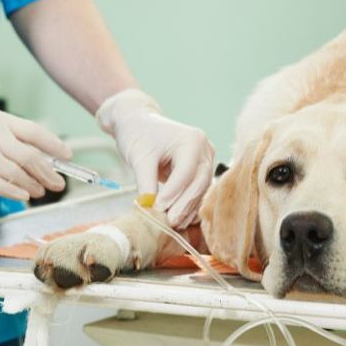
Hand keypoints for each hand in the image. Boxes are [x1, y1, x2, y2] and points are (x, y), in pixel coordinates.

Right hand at [0, 87, 71, 200]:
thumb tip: (20, 148)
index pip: (34, 131)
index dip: (54, 145)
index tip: (66, 155)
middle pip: (31, 155)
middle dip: (49, 171)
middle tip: (59, 183)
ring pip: (17, 172)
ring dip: (33, 184)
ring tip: (41, 192)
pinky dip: (13, 192)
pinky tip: (23, 197)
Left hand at [97, 89, 213, 227]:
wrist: (139, 123)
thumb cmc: (138, 134)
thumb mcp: (139, 158)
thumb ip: (146, 184)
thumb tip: (150, 209)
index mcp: (192, 139)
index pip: (186, 172)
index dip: (173, 193)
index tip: (158, 208)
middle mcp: (204, 148)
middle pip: (199, 182)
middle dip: (184, 204)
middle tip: (169, 221)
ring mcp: (206, 159)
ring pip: (202, 189)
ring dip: (188, 208)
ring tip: (173, 223)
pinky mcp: (201, 169)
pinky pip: (199, 190)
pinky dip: (189, 204)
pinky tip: (180, 218)